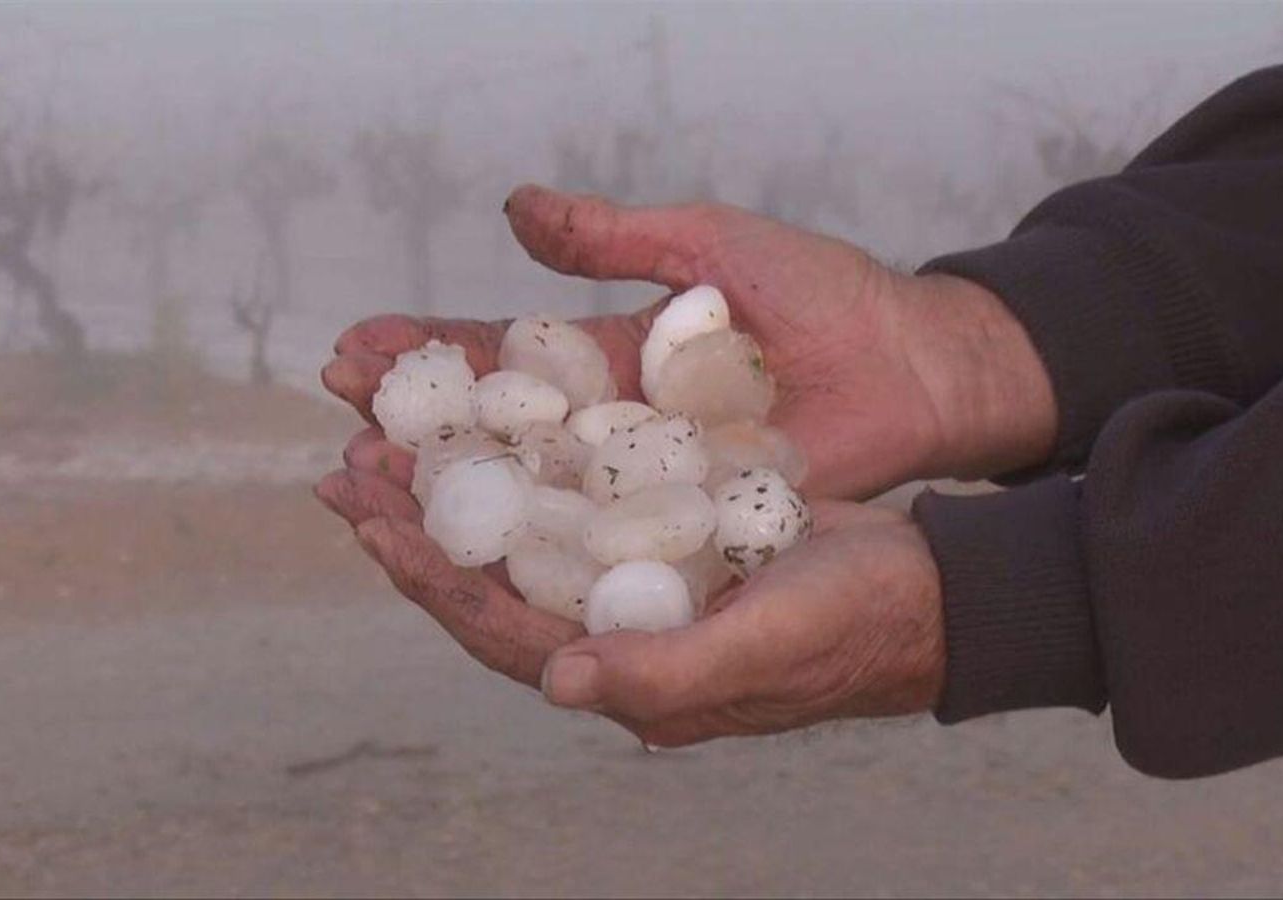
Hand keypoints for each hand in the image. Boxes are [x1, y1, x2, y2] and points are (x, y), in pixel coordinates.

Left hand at [317, 468, 945, 744]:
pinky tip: (499, 422)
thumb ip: (666, 674)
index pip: (504, 631)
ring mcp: (643, 588)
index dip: (431, 578)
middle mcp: (622, 637)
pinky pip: (577, 503)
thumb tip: (554, 679)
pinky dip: (531, 464)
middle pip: (496, 581)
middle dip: (420, 526)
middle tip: (349, 466)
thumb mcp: (770, 644)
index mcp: (632, 679)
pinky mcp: (667, 541)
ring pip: (528, 537)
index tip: (370, 520)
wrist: (933, 588)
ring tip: (397, 439)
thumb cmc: (861, 623)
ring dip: (464, 489)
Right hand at [322, 184, 1055, 498]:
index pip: (499, 356)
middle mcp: (613, 425)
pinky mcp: (687, 525)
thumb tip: (513, 207)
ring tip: (377, 492)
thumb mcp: (709, 247)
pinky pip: (606, 541)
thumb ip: (614, 239)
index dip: (427, 355)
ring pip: (534, 493)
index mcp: (609, 355)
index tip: (353, 352)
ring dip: (456, 494)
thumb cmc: (823, 295)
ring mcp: (647, 481)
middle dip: (416, 430)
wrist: (917, 367)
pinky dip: (543, 547)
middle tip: (338, 433)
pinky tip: (479, 556)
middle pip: (497, 433)